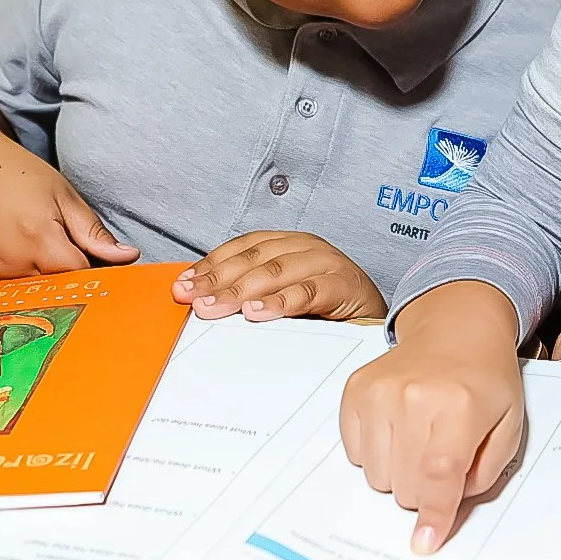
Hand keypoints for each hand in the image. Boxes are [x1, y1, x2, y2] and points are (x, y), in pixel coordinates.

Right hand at [0, 143, 139, 280]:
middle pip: (51, 291)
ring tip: (27, 250)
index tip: (85, 258)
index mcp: (38, 237)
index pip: (78, 276)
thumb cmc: (16, 174)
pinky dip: (4, 283)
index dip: (87, 270)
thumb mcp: (62, 194)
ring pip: (22, 296)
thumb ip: (93, 232)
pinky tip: (3, 256)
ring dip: (33, 283)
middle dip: (61, 279)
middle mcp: (7, 260)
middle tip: (55, 252)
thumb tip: (130, 257)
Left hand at [174, 232, 385, 321]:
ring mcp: (326, 263)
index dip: (210, 264)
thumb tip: (202, 302)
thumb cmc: (327, 306)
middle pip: (253, 259)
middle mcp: (305, 246)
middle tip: (192, 299)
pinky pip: (307, 291)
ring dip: (241, 291)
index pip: (241, 248)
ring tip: (216, 307)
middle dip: (218, 280)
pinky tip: (259, 312)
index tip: (183, 284)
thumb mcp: (284, 294)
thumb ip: (251, 293)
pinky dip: (280, 302)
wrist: (377, 316)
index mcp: (288, 243)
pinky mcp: (343, 284)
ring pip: (276, 272)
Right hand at [340, 282, 526, 552]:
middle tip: (441, 461)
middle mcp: (414, 397)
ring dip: (399, 473)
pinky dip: (377, 453)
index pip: (439, 473)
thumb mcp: (509, 426)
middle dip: (425, 489)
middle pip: (404, 483)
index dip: (433, 513)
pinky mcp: (356, 390)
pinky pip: (356, 454)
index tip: (426, 542)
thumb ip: (485, 473)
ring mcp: (379, 392)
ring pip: (377, 475)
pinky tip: (398, 429)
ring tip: (420, 441)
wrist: (457, 328)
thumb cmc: (486, 380)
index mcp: (459, 406)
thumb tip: (447, 510)